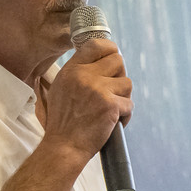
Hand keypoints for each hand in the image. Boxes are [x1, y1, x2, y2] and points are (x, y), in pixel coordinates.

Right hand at [41, 38, 132, 159]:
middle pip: (118, 60)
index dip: (110, 49)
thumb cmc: (64, 122)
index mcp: (71, 70)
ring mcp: (98, 90)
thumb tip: (101, 62)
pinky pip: (129, 104)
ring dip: (124, 97)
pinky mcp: (110, 105)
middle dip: (120, 76)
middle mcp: (84, 76)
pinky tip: (114, 123)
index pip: (95, 45)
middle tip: (114, 91)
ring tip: (112, 110)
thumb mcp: (61, 89)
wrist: (64, 145)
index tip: (113, 58)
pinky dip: (125, 115)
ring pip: (127, 83)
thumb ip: (79, 74)